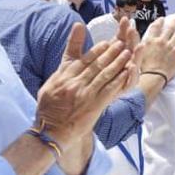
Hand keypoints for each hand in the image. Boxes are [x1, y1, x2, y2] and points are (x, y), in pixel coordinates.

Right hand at [34, 23, 137, 143]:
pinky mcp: (94, 105)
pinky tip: (127, 72)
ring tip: (127, 53)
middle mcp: (74, 83)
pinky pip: (109, 89)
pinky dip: (119, 80)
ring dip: (118, 62)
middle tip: (121, 43)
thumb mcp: (48, 87)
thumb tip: (68, 62)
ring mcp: (85, 94)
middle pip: (96, 64)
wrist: (51, 132)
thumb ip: (60, 72)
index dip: (96, 50)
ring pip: (104, 74)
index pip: (82, 60)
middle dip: (110, 52)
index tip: (106, 43)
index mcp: (63, 77)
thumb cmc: (48, 110)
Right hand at [133, 17, 174, 81]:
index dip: (159, 22)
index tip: (162, 19)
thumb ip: (137, 42)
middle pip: (169, 28)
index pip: (156, 27)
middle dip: (174, 23)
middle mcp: (160, 41)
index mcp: (150, 40)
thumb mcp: (137, 52)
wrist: (153, 76)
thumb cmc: (144, 68)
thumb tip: (134, 33)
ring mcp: (170, 46)